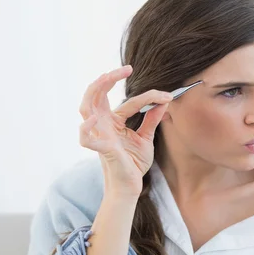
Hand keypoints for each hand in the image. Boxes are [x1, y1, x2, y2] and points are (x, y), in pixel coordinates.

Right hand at [78, 65, 172, 195]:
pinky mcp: (102, 149)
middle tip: (125, 69)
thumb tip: (163, 100)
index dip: (149, 96)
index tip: (167, 95)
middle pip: (95, 95)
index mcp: (113, 121)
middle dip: (107, 79)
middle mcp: (103, 124)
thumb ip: (152, 119)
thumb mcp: (146, 137)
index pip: (129, 101)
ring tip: (106, 78)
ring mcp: (100, 135)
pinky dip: (86, 129)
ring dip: (93, 91)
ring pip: (85, 108)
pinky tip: (94, 119)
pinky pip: (86, 138)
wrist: (131, 185)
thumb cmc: (134, 162)